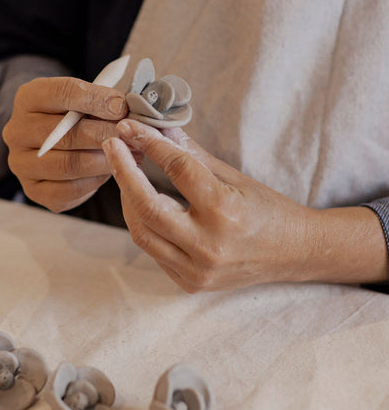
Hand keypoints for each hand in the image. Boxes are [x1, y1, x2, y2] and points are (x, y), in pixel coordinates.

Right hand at [3, 76, 127, 212]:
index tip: (121, 107)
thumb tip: (124, 109)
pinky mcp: (33, 190)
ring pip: (68, 165)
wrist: (58, 140)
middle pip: (64, 134)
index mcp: (28, 98)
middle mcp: (16, 131)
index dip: (95, 99)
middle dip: (104, 134)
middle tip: (131, 135)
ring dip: (104, 160)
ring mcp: (21, 163)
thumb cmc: (77, 115)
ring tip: (129, 154)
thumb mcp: (85, 97)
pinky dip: (94, 181)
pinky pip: (68, 190)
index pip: (61, 94)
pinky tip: (112, 170)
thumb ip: (102, 100)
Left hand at [103, 120, 386, 291]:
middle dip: (123, 172)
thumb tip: (157, 127)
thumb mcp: (233, 176)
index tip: (130, 126)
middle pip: (146, 207)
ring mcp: (197, 270)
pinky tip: (140, 202)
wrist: (296, 253)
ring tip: (125, 171)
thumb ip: (191, 154)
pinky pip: (153, 251)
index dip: (150, 143)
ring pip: (141, 233)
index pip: (176, 170)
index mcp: (225, 212)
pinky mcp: (190, 283)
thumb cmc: (268, 209)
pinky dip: (143, 224)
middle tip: (113, 145)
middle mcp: (208, 245)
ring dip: (128, 199)